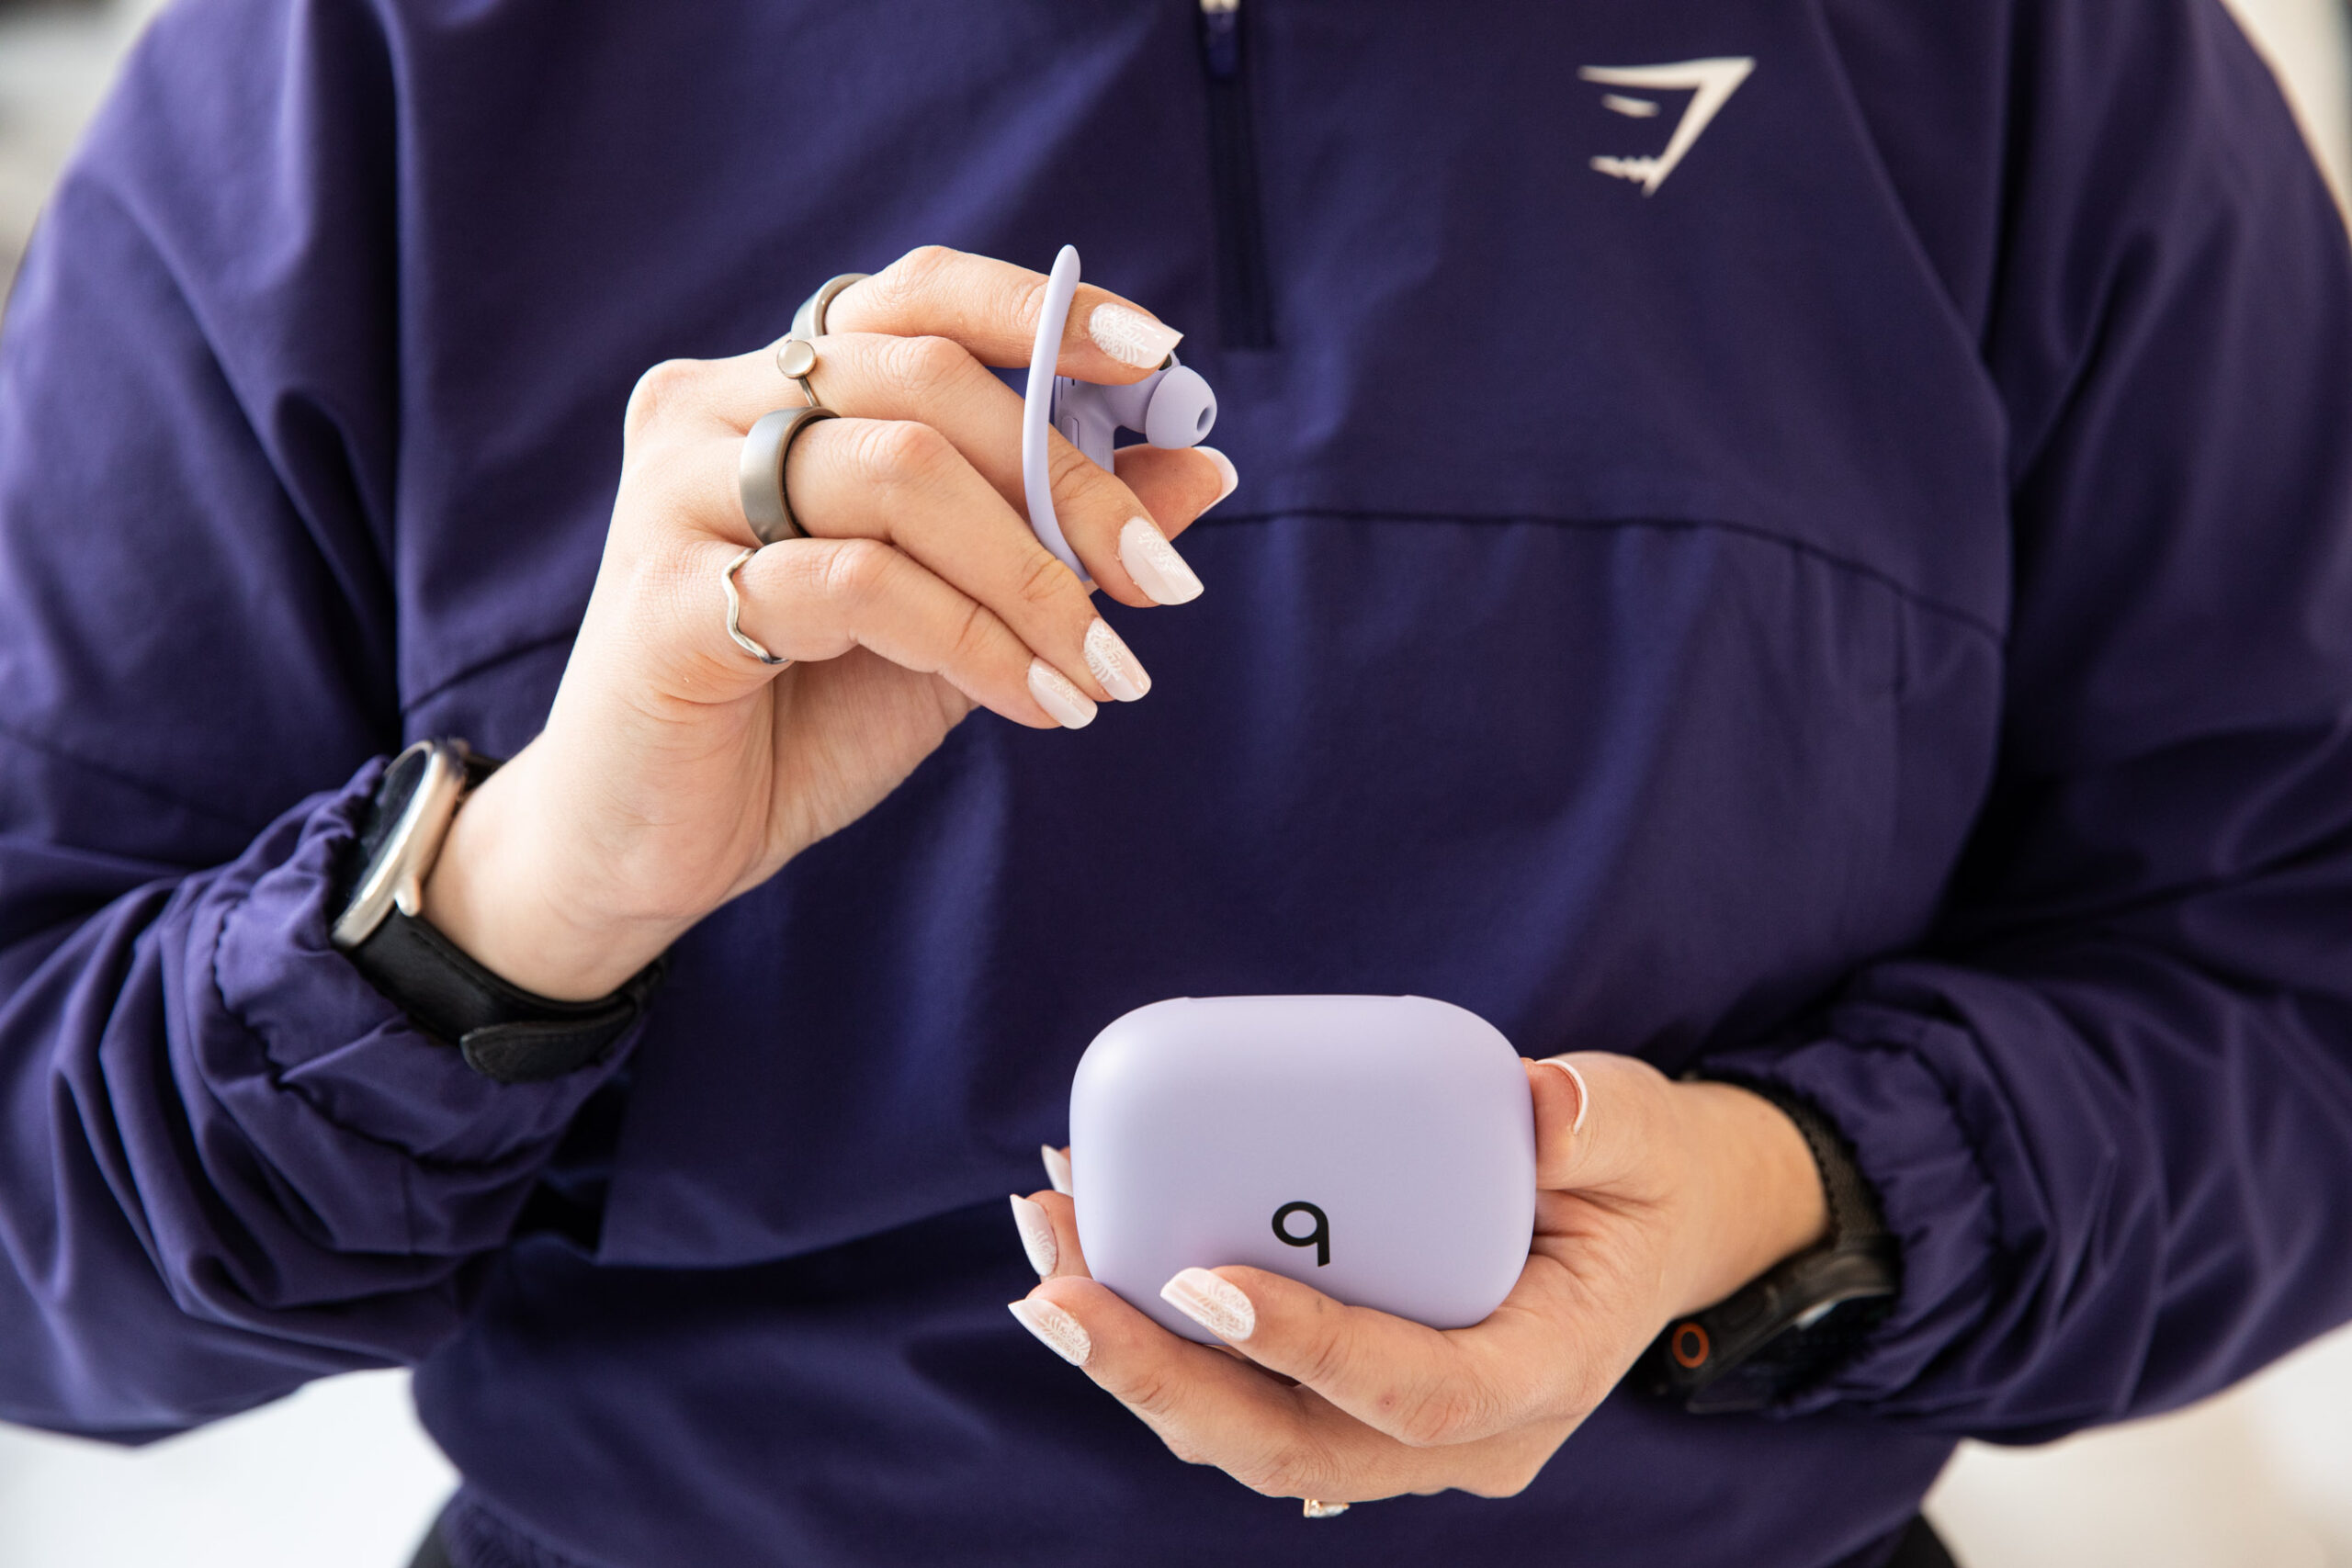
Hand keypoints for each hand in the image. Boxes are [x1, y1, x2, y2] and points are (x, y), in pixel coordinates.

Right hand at [417, 247, 1233, 997]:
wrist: (657, 843)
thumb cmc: (804, 714)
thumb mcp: (963, 613)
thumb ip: (1059, 534)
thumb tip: (1206, 465)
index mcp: (782, 386)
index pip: (916, 296)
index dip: (1040, 310)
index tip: (1159, 356)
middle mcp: (714, 406)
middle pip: (930, 388)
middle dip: (1072, 488)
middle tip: (1163, 583)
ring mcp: (676, 491)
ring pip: (901, 473)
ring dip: (1031, 579)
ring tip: (1098, 672)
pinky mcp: (667, 594)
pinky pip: (858, 581)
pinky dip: (972, 639)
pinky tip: (1032, 703)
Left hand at [1006, 1054, 1827, 1505]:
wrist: (1632, 1231)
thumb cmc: (1632, 1179)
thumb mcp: (1645, 1136)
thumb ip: (1604, 1121)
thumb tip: (1544, 1109)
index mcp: (1539, 1377)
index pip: (1413, 1393)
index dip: (1307, 1347)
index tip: (1205, 1280)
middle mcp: (1458, 1437)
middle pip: (1289, 1443)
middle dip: (1159, 1375)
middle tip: (1058, 1287)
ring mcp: (1390, 1432)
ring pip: (1242, 1429)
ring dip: (1133, 1353)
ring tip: (1050, 1246)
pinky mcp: (1339, 1395)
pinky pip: (1236, 1384)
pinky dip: (1154, 1323)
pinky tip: (1090, 1237)